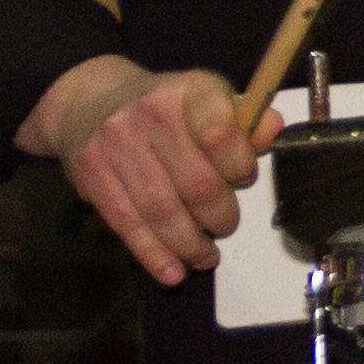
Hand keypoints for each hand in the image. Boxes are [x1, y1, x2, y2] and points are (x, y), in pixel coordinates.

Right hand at [21, 55, 271, 286]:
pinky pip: (127, 223)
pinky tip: (172, 271)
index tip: (244, 179)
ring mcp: (116, 144)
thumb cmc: (166, 109)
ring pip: (162, 210)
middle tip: (225, 225)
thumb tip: (273, 129)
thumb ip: (245, 122)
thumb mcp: (208, 101)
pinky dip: (153, 255)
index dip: (240, 167)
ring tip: (205, 256)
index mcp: (189, 91)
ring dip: (190, 244)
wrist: (90, 103)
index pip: (221, 135)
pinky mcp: (91, 174)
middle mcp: (149, 113)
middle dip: (220, 216)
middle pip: (196, 184)